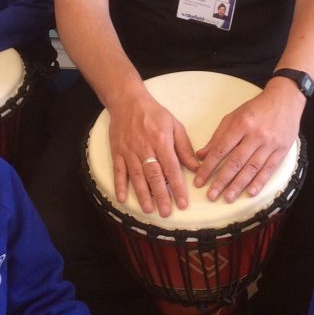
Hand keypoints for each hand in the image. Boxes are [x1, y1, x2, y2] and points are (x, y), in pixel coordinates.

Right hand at [108, 86, 197, 217]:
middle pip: (154, 175)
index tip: (183, 203)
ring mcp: (129, 151)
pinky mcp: (117, 152)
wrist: (127, 101)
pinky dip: (119, 185)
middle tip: (166, 213)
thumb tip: (196, 167)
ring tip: (149, 209)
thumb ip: (184, 147)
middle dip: (161, 195)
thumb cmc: (154, 113)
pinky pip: (118, 171)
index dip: (177, 187)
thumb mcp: (174, 125)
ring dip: (142, 194)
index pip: (171, 168)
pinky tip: (122, 198)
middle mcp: (145, 147)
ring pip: (136, 176)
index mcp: (161, 141)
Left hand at [193, 79, 303, 202]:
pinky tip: (250, 192)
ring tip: (228, 198)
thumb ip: (218, 136)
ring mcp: (270, 143)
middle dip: (222, 180)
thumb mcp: (234, 116)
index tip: (199, 180)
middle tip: (211, 195)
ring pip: (252, 168)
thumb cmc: (256, 108)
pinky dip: (260, 182)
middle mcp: (255, 135)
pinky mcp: (281, 150)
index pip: (221, 149)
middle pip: (236, 162)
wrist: (285, 99)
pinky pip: (269, 169)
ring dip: (239, 185)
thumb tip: (201, 155)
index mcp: (241, 124)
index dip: (208, 166)